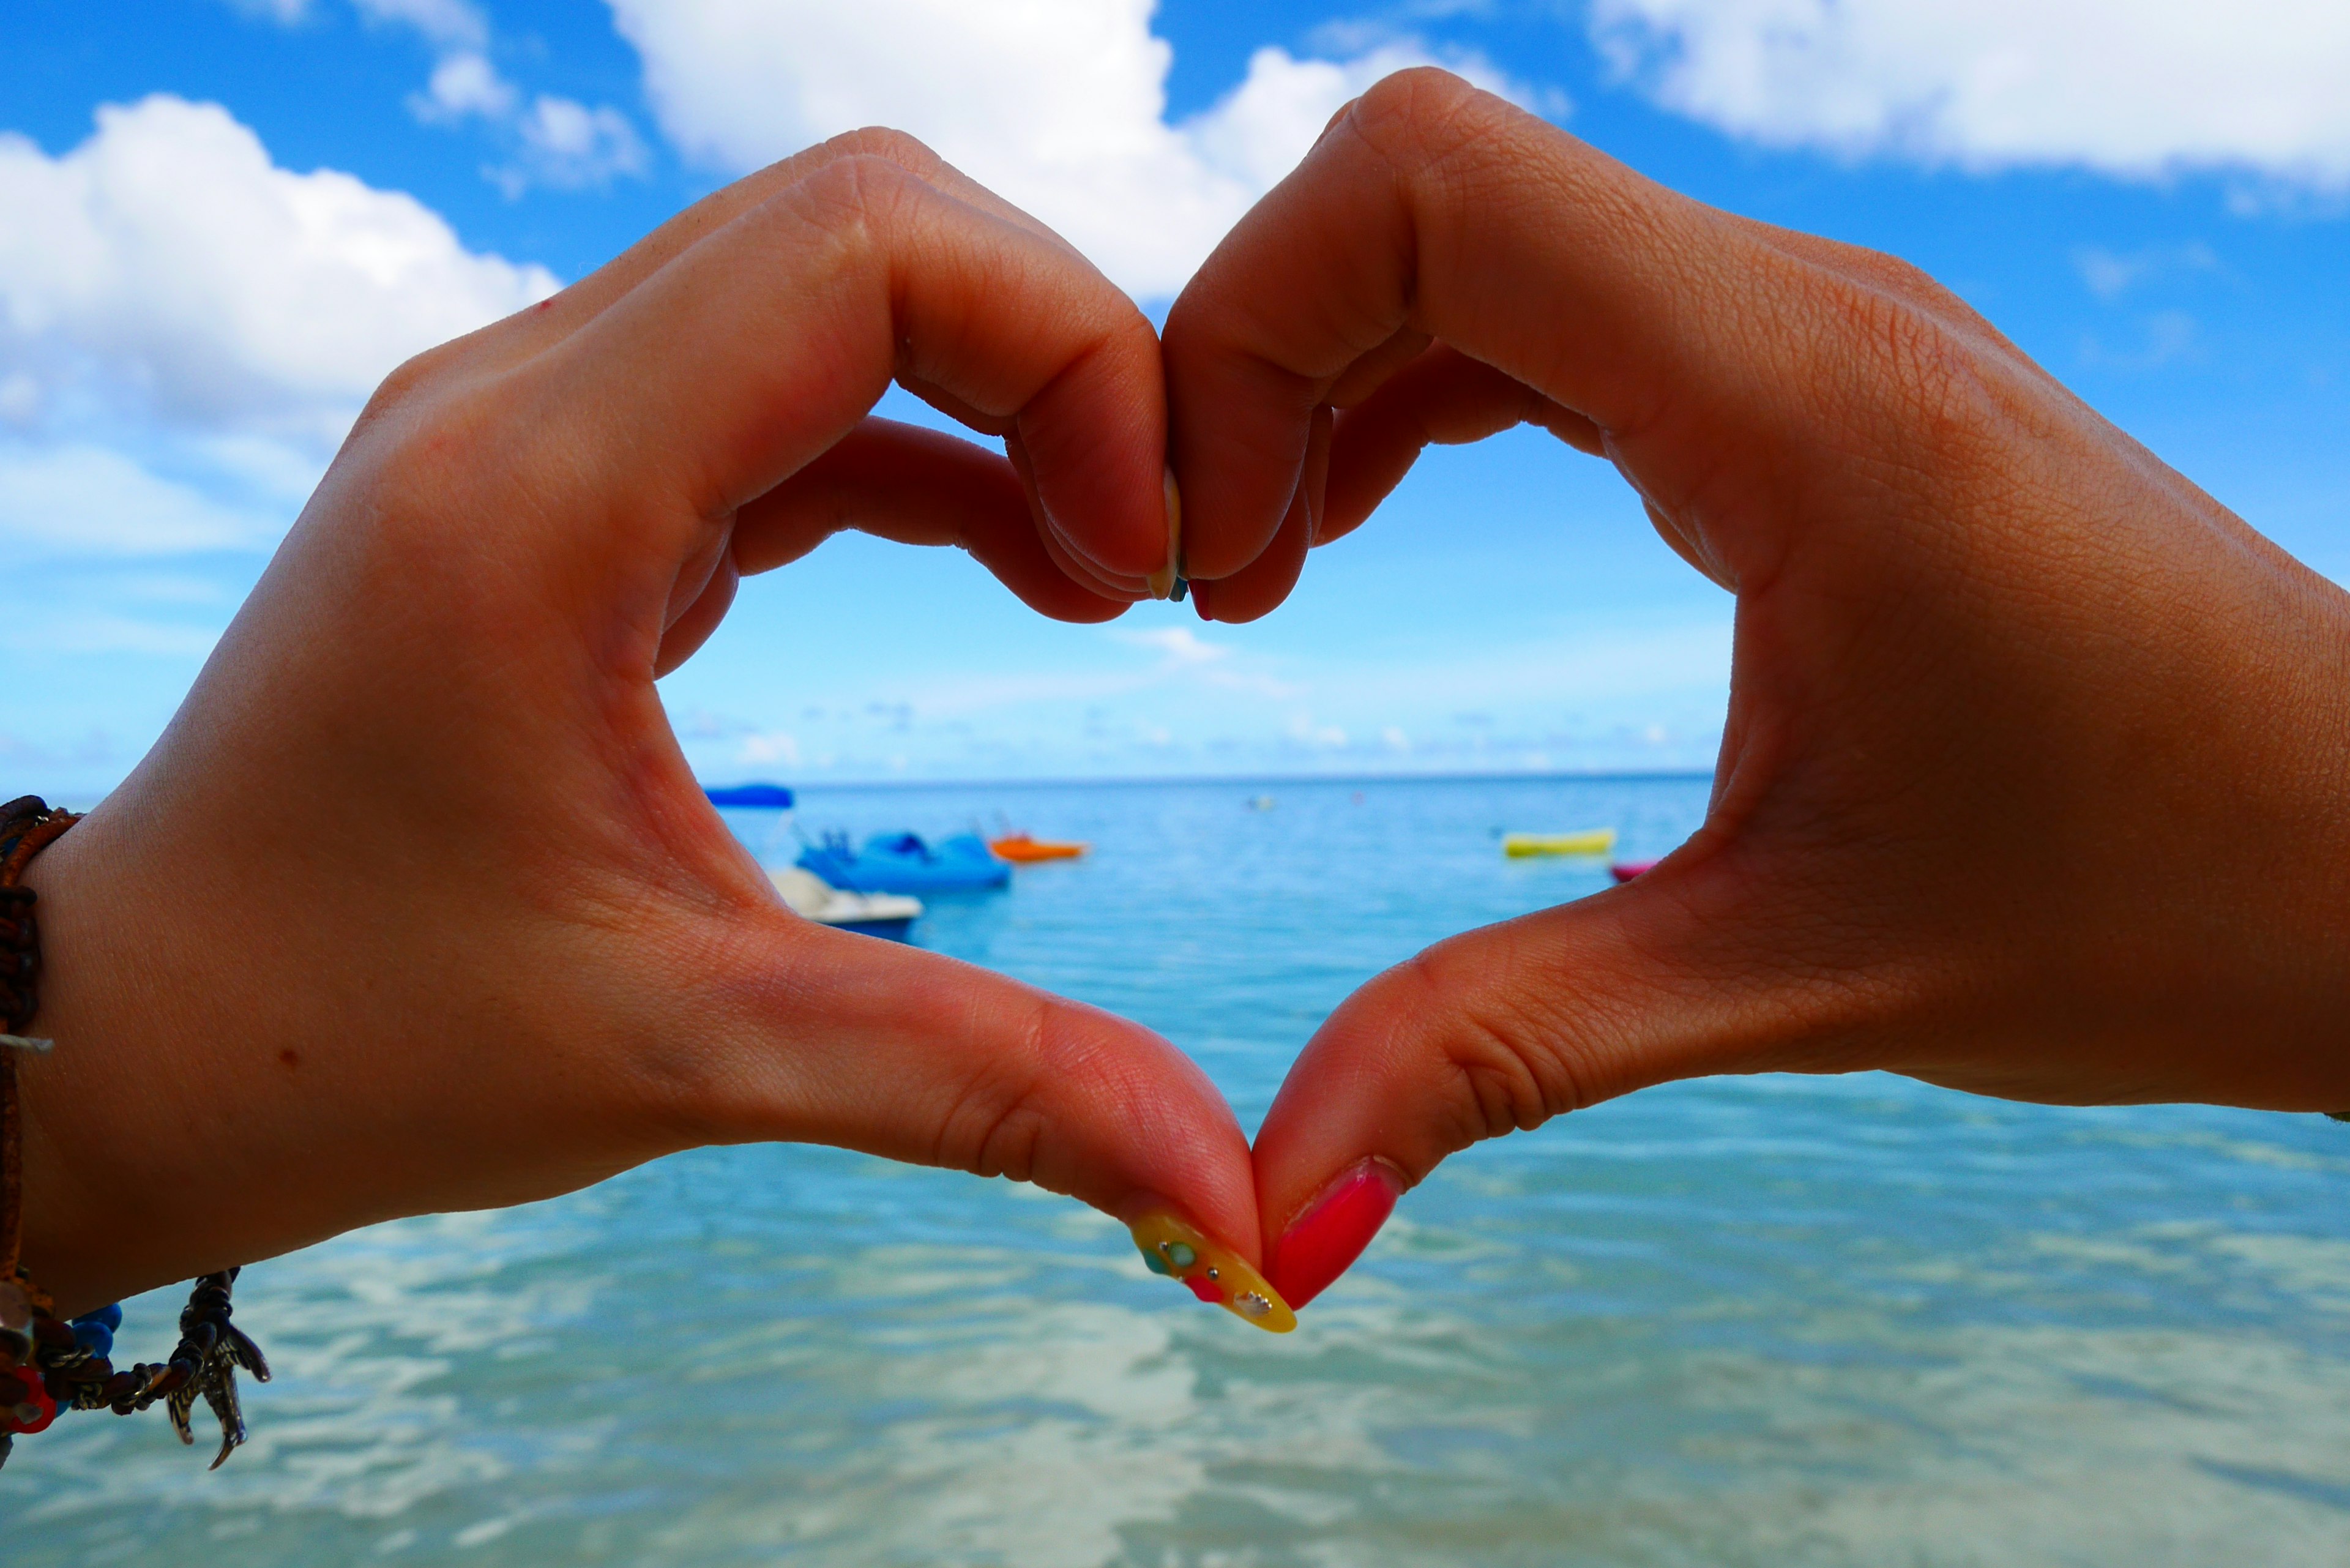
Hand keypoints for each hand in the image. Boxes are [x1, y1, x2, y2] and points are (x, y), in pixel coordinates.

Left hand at [17, 130, 1248, 1316]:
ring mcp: (523, 424)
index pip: (862, 248)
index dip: (1066, 356)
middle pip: (866, 220)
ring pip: (828, 278)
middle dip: (1060, 357)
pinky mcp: (551, 480)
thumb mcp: (688, 1058)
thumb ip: (980, 1088)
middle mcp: (514, 403)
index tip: (1145, 562)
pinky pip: (780, 386)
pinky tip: (1025, 568)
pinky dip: (926, 448)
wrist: (135, 1039)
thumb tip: (1234, 1195)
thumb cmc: (352, 1042)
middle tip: (1156, 553)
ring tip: (1110, 572)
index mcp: (532, 498)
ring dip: (1001, 394)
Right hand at [1158, 70, 2349, 1307]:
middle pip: (1426, 185)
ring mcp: (1818, 330)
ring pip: (1486, 233)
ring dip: (1333, 373)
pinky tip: (1370, 524)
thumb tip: (1273, 1193)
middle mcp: (1808, 312)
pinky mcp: (1818, 381)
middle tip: (1210, 583)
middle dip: (1257, 353)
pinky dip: (1424, 391)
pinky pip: (1562, 306)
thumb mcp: (1797, 978)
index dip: (1244, 330)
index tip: (1208, 563)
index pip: (1428, 189)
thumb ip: (1502, 1049)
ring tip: (1264, 573)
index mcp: (1800, 404)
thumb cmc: (2162, 899)